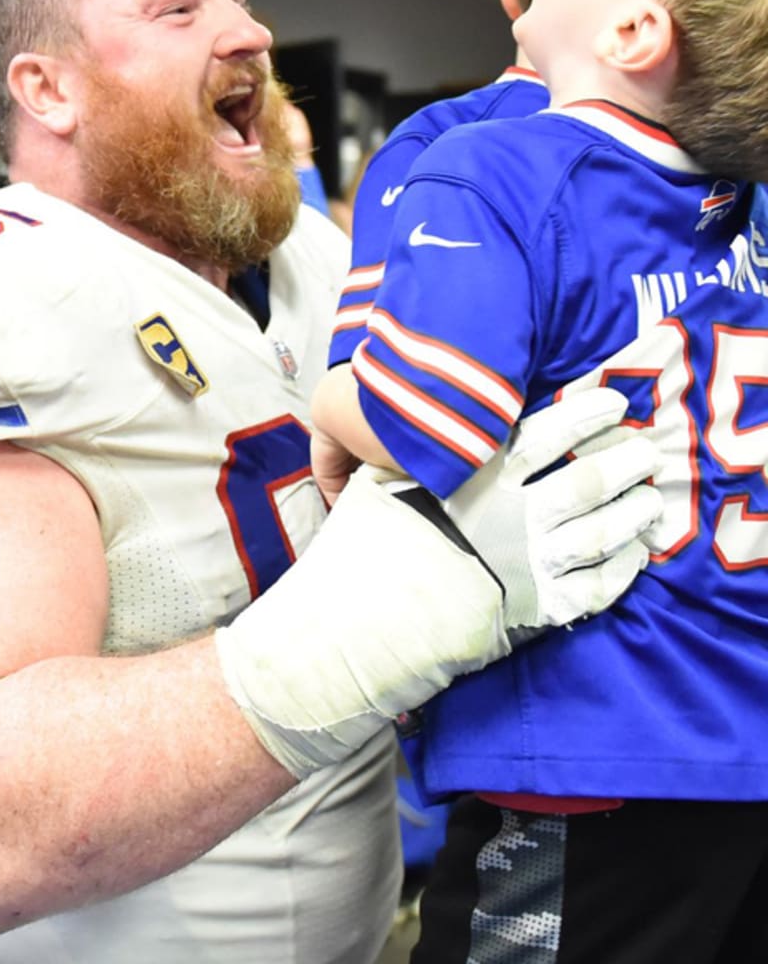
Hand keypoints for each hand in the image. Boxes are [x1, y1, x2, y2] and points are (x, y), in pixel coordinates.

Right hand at [215, 388, 662, 777]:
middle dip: (626, 461)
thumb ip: (418, 449)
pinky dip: (625, 569)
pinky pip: (599, 587)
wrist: (367, 614)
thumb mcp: (384, 479)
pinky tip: (636, 554)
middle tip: (644, 449)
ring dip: (634, 512)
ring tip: (649, 499)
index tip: (615, 402)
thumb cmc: (372, 539)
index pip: (550, 431)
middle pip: (589, 478)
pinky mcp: (540, 606)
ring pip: (604, 531)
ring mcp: (532, 563)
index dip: (589, 412)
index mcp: (481, 477)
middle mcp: (516, 516)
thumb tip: (430, 420)